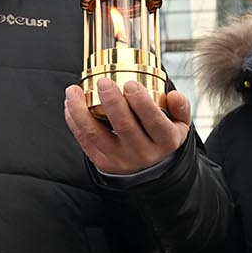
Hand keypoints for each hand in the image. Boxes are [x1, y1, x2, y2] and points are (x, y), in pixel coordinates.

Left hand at [65, 79, 190, 175]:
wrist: (150, 170)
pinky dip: (74, 121)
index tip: (130, 83)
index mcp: (165, 140)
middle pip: (124, 127)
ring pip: (96, 134)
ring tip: (73, 90)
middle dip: (112, 102)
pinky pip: (84, 140)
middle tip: (103, 82)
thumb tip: (175, 95)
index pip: (154, 121)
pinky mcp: (102, 163)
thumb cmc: (161, 137)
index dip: (142, 102)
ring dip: (81, 110)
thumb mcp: (179, 125)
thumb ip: (180, 107)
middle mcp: (143, 153)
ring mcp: (121, 160)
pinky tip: (70, 104)